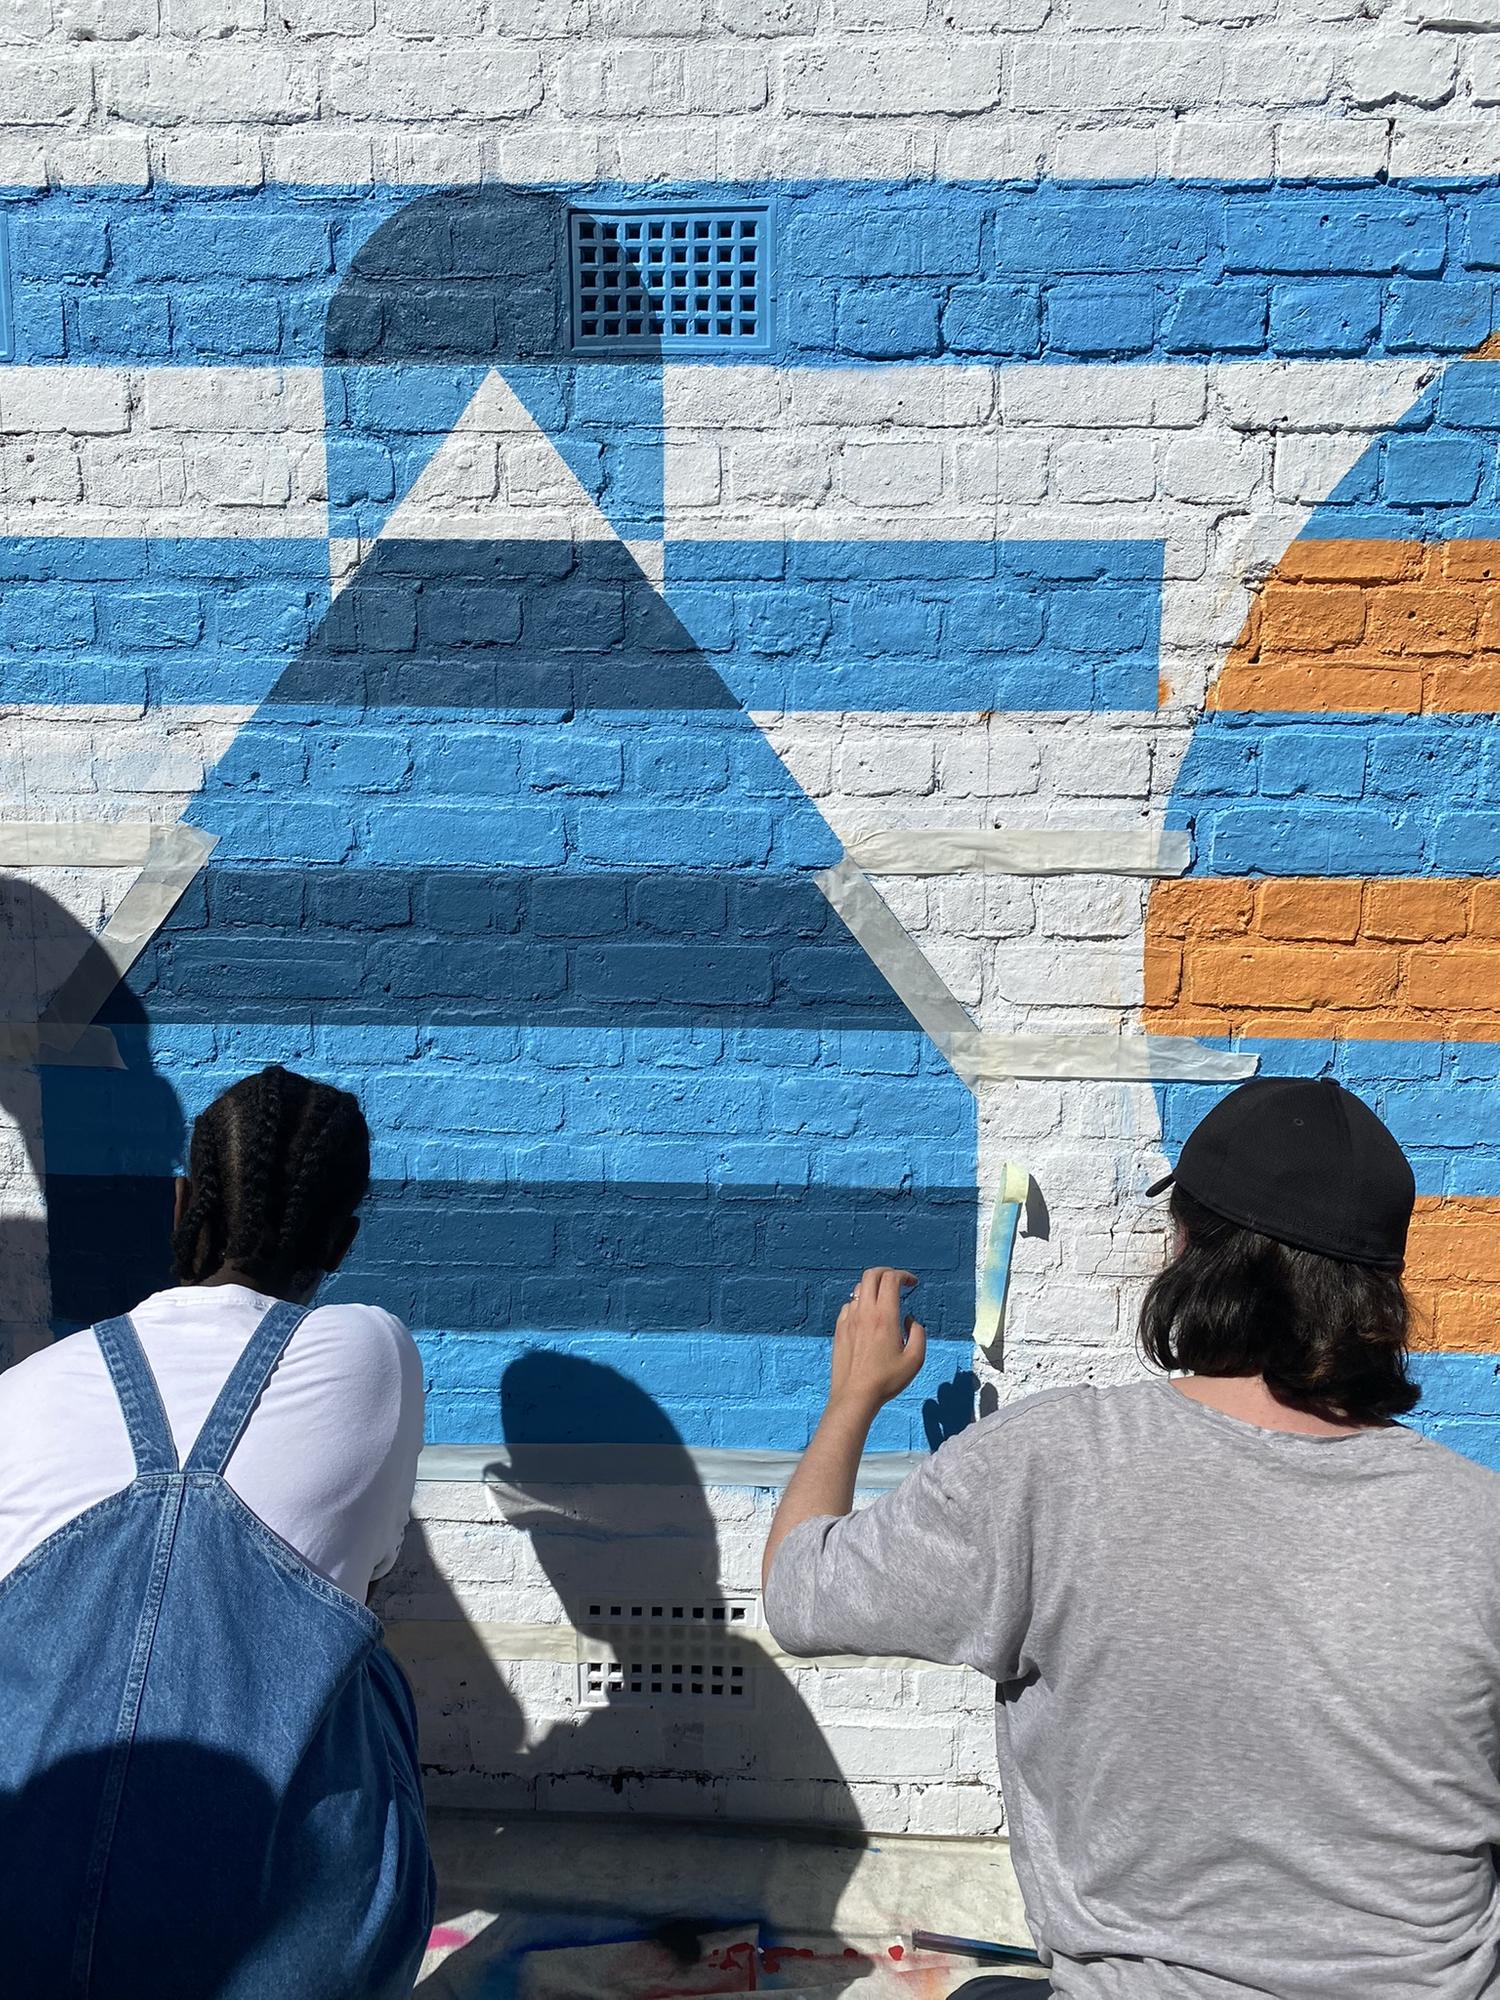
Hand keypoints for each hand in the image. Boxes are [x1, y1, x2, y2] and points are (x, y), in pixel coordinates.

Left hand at [828, 1266, 925, 1413]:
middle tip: (897, 1281)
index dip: (904, 1275)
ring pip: (859, 1290)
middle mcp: (864, 1312)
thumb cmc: (887, 1380)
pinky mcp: (839, 1329)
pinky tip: (867, 1318)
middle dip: (886, 1272)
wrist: (855, 1395)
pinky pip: (849, 1306)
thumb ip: (919, 1334)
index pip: (891, 1279)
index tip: (913, 1283)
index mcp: (884, 1316)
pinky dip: (860, 1304)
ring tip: (884, 1302)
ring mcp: (849, 1319)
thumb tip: (910, 1319)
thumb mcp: (915, 1359)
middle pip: (871, 1275)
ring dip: (874, 1289)